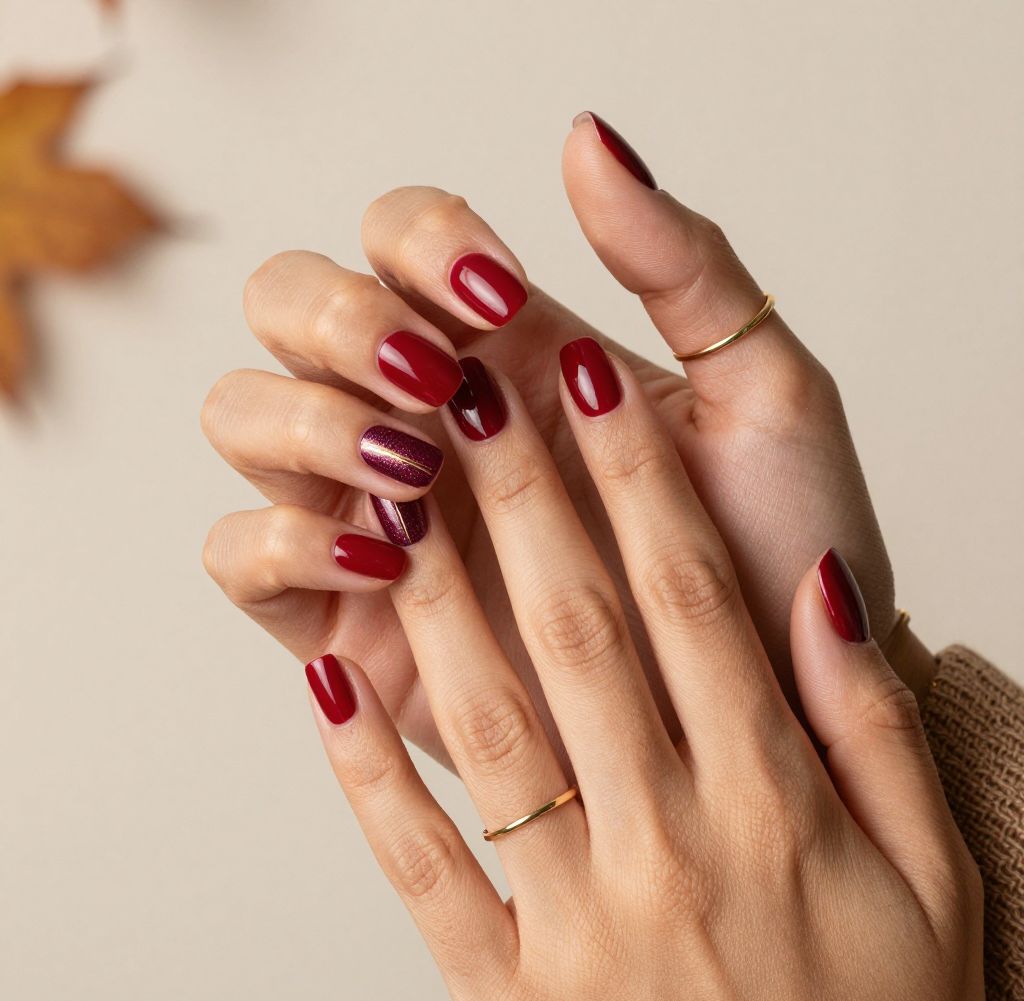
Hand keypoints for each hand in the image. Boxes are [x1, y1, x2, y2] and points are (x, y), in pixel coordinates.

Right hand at [202, 113, 929, 767]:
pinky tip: (387, 561)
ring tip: (415, 473)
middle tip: (436, 379)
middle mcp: (422, 416)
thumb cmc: (773, 543)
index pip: (397, 239)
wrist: (772, 698)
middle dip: (340, 322)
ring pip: (245, 416)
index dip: (423, 244)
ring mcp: (372, 511)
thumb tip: (585, 138)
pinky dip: (284, 542)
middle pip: (289, 308)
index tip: (504, 302)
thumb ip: (680, 263)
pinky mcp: (349, 614)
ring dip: (307, 423)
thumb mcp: (760, 389)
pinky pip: (242, 553)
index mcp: (505, 349)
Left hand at [304, 347, 982, 1000]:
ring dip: (434, 596)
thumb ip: (871, 723)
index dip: (639, 478)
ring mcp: (576, 920)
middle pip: (579, 630)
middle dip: (521, 494)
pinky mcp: (505, 994)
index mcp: (772, 801)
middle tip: (469, 386)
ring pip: (489, 723)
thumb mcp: (932, 873)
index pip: (692, 599)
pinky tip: (329, 681)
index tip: (595, 383)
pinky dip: (368, 773)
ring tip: (387, 492)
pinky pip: (423, 866)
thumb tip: (815, 590)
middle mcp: (667, 842)